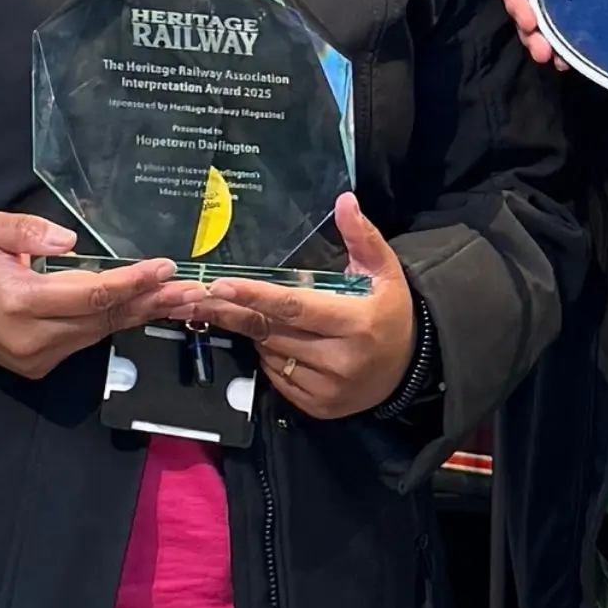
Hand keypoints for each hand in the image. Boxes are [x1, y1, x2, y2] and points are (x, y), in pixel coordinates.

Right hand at [0, 211, 183, 378]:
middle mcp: (31, 340)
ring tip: (180, 298)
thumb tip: (71, 241)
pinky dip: (114, 323)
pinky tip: (144, 308)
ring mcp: (35, 359)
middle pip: (102, 319)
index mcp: (18, 303)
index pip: (88, 295)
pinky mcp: (38, 367)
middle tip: (193, 289)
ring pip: (99, 333)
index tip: (165, 268)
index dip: (131, 283)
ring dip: (140, 314)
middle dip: (150, 302)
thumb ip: (28, 231)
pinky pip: (85, 340)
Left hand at [194, 195, 418, 419]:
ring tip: (256, 314)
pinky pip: (277, 378)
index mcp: (356, 323)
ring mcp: (328, 388)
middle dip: (235, 312)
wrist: (410, 370)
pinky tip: (279, 342)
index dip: (255, 296)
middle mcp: (340, 360)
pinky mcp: (318, 407)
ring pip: (270, 355)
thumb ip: (362, 237)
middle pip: (273, 332)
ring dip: (256, 334)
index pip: (295, 307)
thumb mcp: (385, 271)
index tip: (219, 285)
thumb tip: (344, 200)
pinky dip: (270, 357)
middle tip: (197, 298)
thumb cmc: (391, 313)